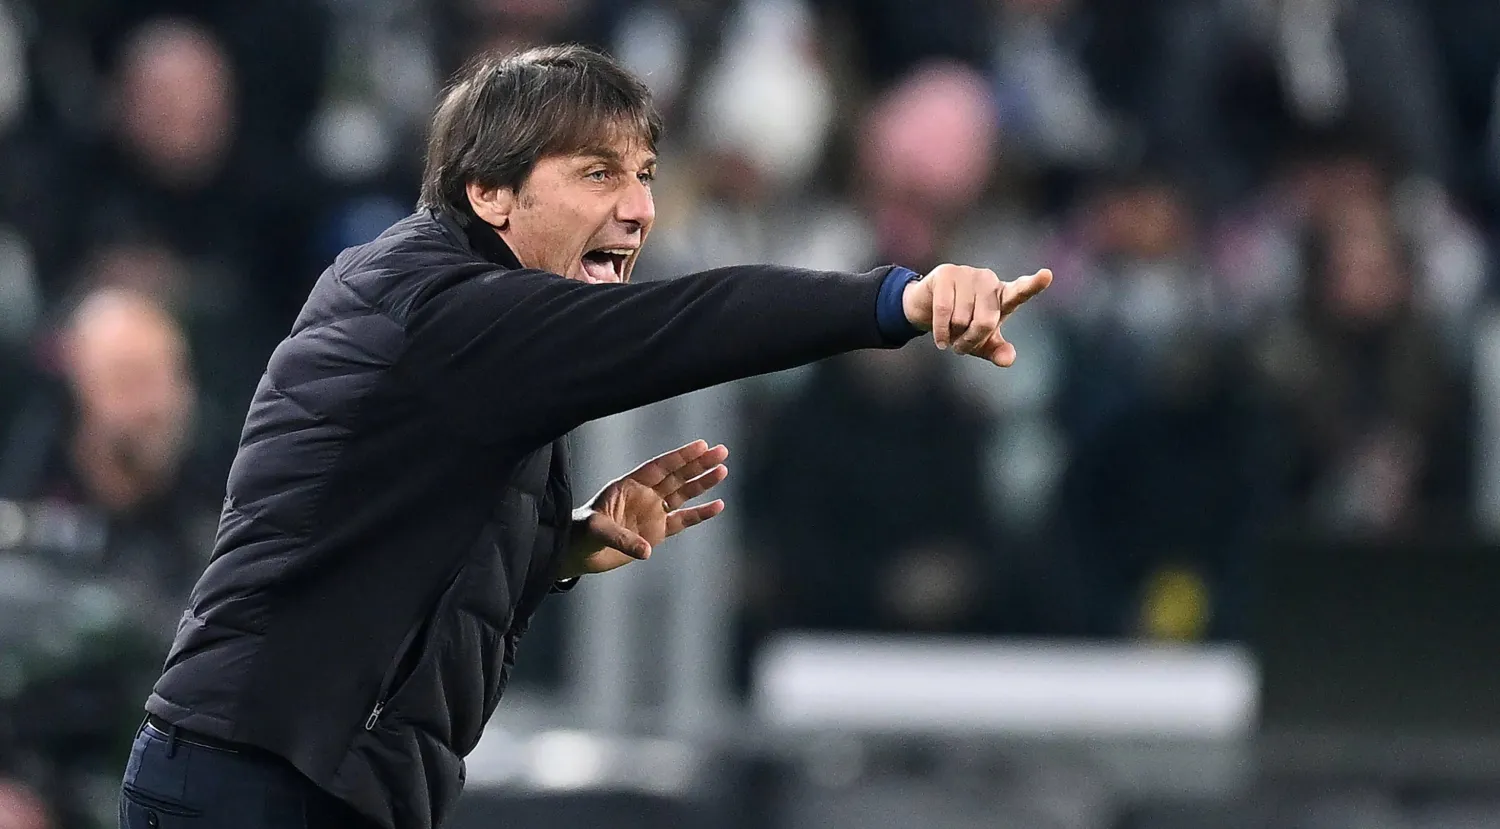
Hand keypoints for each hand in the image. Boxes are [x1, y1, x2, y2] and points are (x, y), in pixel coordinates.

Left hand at [559, 440, 728, 578]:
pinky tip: (718, 505)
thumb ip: (621, 537)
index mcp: (629, 485)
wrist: (577, 552)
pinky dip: (701, 514)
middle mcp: (645, 495)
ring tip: (723, 470)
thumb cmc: (581, 533)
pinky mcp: (657, 532)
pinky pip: (683, 520)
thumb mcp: (596, 530)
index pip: (660, 467)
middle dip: (699, 464)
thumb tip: (647, 550)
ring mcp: (653, 512)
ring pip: (683, 494)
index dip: (680, 456)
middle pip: (677, 476)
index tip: (701, 445)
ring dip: (703, 483)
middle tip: (722, 451)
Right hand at [902, 265, 1052, 365]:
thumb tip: (1008, 359)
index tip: (1046, 275)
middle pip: (986, 322)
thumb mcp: (982, 344)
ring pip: (962, 319)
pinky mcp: (946, 273)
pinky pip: (944, 311)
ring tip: (949, 334)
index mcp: (1004, 296)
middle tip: (961, 347)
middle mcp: (989, 281)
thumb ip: (998, 351)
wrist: (927, 310)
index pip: (1022, 291)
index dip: (1034, 284)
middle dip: (971, 341)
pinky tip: (940, 341)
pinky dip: (941, 332)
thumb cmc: (962, 327)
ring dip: (953, 336)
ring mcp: (968, 274)